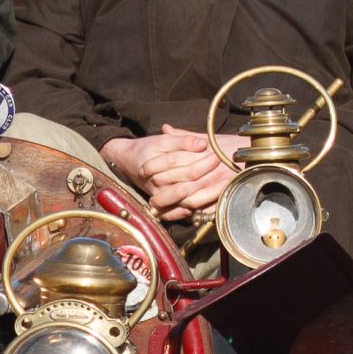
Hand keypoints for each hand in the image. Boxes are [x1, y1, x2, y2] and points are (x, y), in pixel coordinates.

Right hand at [100, 126, 232, 220]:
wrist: (127, 163)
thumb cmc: (147, 149)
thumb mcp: (163, 140)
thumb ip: (183, 139)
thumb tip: (203, 143)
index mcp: (155, 167)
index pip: (182, 167)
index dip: (201, 161)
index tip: (217, 154)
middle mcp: (157, 186)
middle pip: (186, 185)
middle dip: (208, 179)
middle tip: (225, 170)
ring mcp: (160, 199)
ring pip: (186, 201)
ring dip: (207, 195)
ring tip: (224, 185)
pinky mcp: (163, 208)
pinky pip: (180, 213)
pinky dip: (196, 209)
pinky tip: (212, 201)